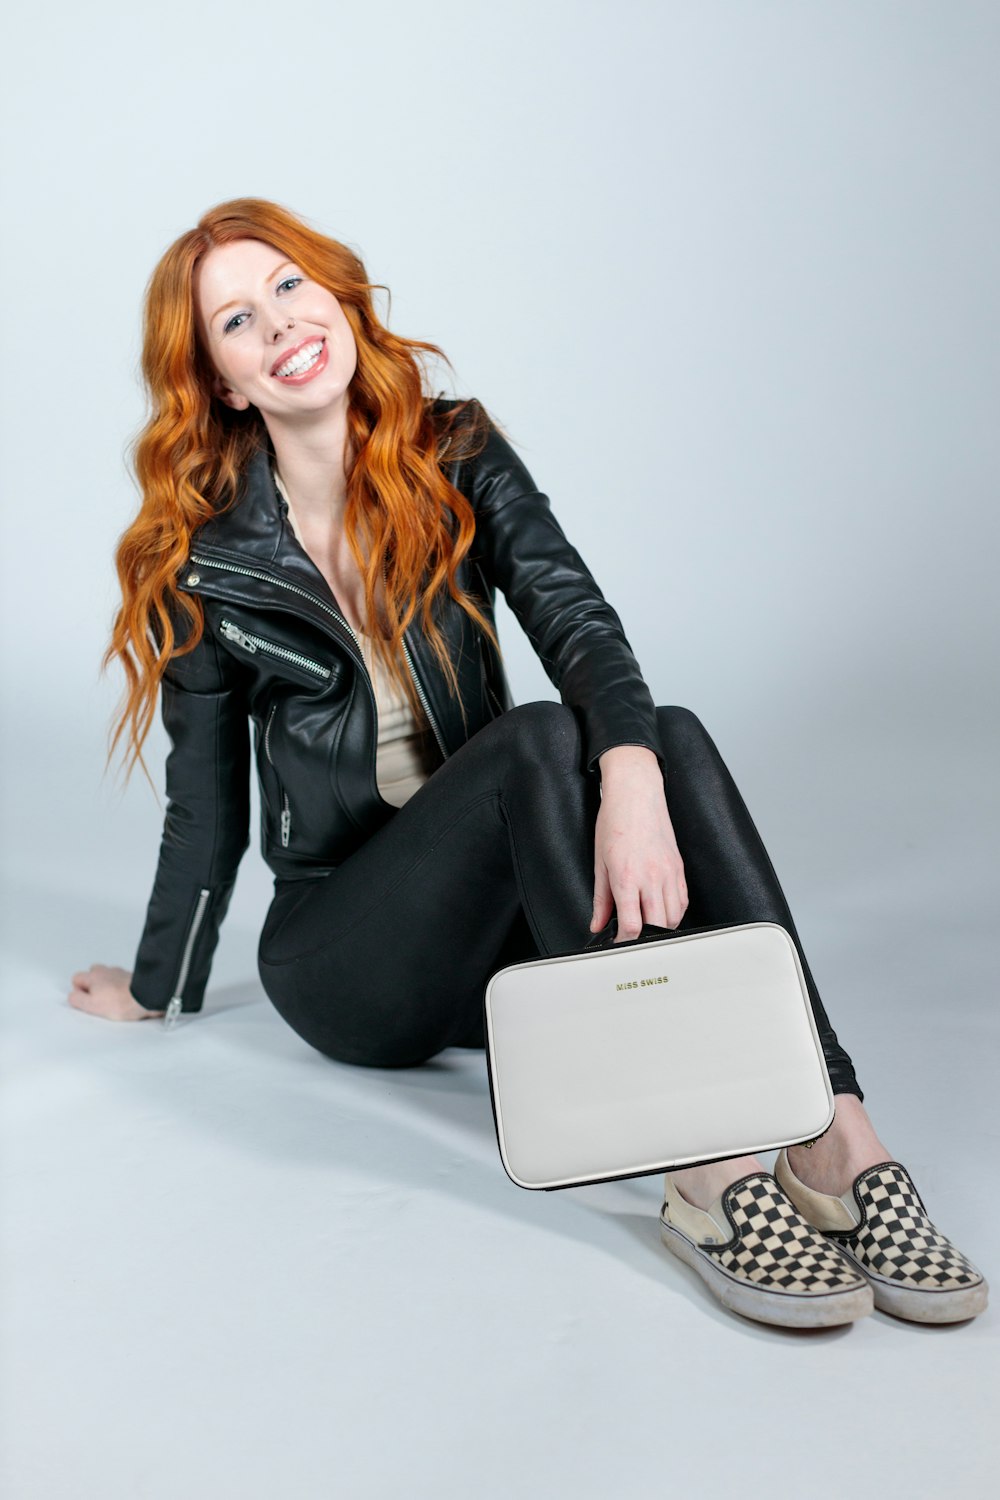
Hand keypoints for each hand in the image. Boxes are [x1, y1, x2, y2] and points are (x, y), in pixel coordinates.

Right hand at [68, 964, 164, 1020]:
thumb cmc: (121, 1001)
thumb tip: (73, 996)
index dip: (79, 991)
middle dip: (93, 987)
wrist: (146, 996)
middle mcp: (106, 971)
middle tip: (99, 1001)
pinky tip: (124, 999)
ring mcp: (120, 973)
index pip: (77, 978)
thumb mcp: (91, 1005)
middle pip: (92, 975)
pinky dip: (120, 988)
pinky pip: (120, 981)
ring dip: (107, 987)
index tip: (86, 1001)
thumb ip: (77, 999)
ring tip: (113, 1001)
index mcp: (94, 975)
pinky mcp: (132, 977)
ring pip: (107, 977)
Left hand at [590, 746, 688, 942]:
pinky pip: (683, 901)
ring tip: (646, 928)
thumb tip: (597, 924)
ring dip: (661, 928)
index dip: (624, 942)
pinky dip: (674, 913)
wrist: (636, 794)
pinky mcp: (679, 868)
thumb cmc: (615, 822)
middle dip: (643, 939)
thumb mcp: (599, 862)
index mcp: (627, 877)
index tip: (617, 945)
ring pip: (674, 917)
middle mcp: (652, 877)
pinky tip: (662, 912)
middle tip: (631, 941)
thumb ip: (600, 899)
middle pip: (656, 926)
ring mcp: (669, 873)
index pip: (632, 925)